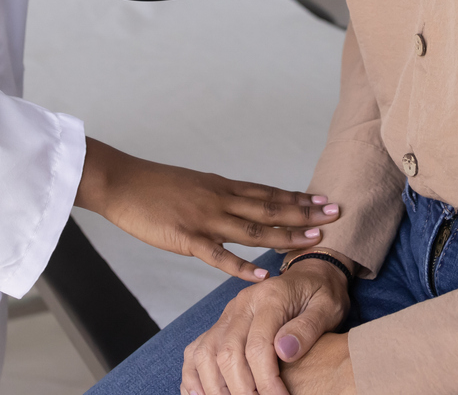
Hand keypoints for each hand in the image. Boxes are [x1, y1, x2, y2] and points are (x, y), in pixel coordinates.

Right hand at [74, 139, 339, 282]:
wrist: (121, 181)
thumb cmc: (154, 186)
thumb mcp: (194, 185)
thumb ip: (218, 195)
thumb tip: (241, 203)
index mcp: (222, 187)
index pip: (269, 192)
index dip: (298, 198)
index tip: (324, 200)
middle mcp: (220, 200)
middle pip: (270, 207)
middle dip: (304, 212)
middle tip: (335, 214)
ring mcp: (205, 219)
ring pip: (253, 229)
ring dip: (285, 235)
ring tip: (313, 240)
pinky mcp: (186, 238)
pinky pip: (218, 255)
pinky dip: (242, 267)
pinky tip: (262, 275)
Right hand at [182, 255, 351, 394]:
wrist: (312, 274)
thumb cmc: (321, 294)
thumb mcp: (327, 308)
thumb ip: (307, 328)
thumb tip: (284, 352)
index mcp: (269, 298)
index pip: (258, 347)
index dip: (266, 382)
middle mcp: (241, 304)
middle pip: (227, 353)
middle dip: (241, 390)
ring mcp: (228, 314)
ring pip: (206, 353)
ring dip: (216, 387)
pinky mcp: (221, 324)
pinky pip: (196, 350)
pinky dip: (194, 376)